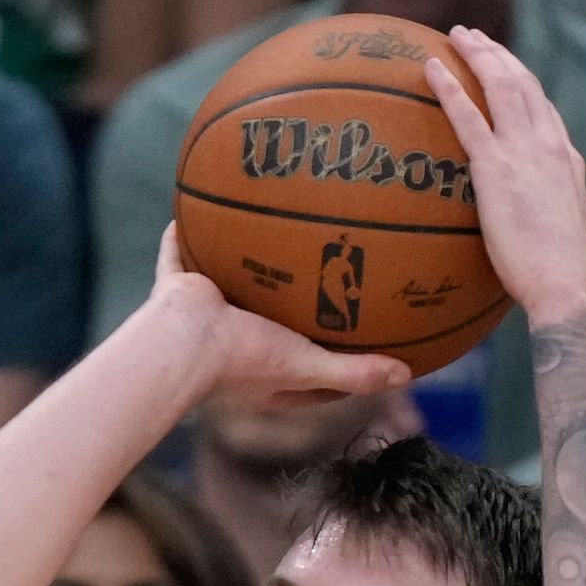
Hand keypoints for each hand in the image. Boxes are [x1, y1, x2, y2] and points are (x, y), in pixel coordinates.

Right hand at [147, 224, 413, 416]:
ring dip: (246, 268)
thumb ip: (354, 372)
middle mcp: (233, 346)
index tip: (363, 345)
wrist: (183, 343)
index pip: (308, 373)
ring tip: (271, 239)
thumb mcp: (307, 366)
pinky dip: (184, 238)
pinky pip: (181, 256)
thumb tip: (406, 375)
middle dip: (295, 309)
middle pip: (272, 325)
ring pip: (231, 287)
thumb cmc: (243, 359)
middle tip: (326, 284)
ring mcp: (204, 317)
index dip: (336, 362)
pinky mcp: (179, 290)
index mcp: (262, 375)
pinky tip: (199, 209)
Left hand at [423, 30, 585, 327]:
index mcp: (566, 159)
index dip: (524, 82)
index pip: (544, 109)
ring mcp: (525, 151)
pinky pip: (468, 116)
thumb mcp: (554, 236)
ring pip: (501, 86)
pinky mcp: (497, 167)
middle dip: (500, 55)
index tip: (507, 68)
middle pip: (524, 83)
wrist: (567, 284)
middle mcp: (550, 145)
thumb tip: (518, 233)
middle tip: (477, 38)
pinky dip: (449, 87)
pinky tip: (431, 69)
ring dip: (478, 54)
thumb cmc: (558, 277)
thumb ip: (538, 218)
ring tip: (457, 36)